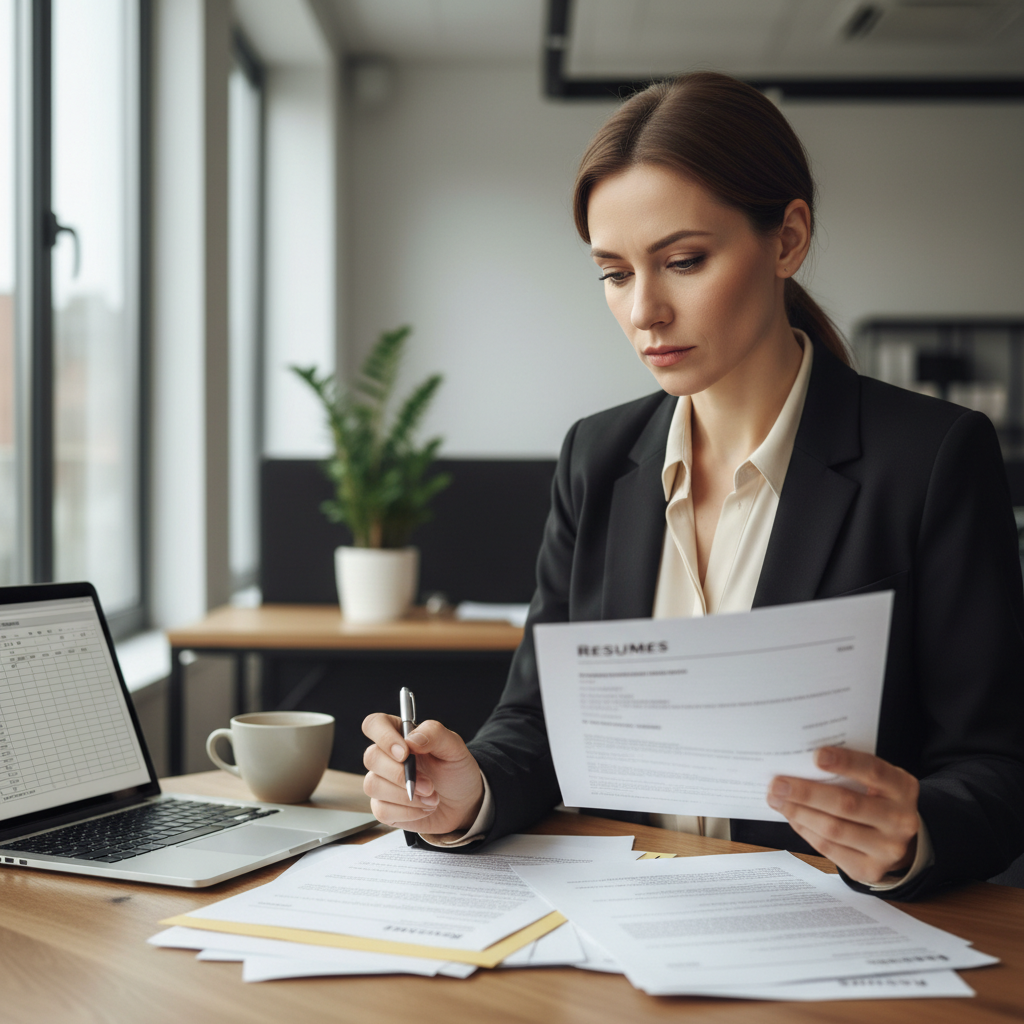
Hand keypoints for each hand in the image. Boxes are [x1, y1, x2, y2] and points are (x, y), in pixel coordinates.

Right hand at [362, 713, 483, 833]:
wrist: (463, 804)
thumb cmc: (456, 771)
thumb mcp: (455, 747)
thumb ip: (434, 734)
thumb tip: (411, 739)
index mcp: (400, 734)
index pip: (374, 724)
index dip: (384, 737)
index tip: (405, 753)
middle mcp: (386, 756)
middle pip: (371, 757)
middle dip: (401, 775)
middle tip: (429, 785)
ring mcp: (382, 782)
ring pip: (373, 785)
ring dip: (406, 796)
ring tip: (432, 797)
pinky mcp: (383, 807)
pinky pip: (382, 810)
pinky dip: (408, 812)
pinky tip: (424, 808)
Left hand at [767, 747, 919, 883]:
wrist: (898, 839)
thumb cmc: (876, 798)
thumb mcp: (875, 780)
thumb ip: (849, 771)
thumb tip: (800, 762)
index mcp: (902, 788)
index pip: (874, 771)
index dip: (846, 762)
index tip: (816, 755)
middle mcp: (900, 820)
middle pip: (847, 804)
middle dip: (806, 793)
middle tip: (777, 784)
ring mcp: (887, 849)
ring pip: (834, 830)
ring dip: (798, 813)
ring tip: (776, 799)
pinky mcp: (870, 870)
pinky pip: (829, 849)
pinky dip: (805, 830)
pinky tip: (792, 817)